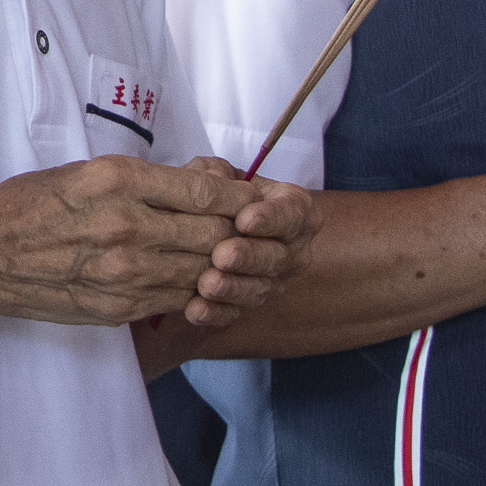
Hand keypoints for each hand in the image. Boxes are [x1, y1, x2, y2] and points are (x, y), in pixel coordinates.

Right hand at [0, 157, 262, 328]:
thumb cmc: (30, 205)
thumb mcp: (86, 171)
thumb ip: (147, 180)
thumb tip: (206, 182)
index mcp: (119, 181)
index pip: (208, 194)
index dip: (243, 201)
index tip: (257, 200)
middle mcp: (128, 226)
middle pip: (216, 235)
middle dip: (242, 234)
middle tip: (255, 233)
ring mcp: (125, 273)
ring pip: (203, 271)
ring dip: (222, 266)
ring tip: (231, 259)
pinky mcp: (120, 307)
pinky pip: (179, 299)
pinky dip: (196, 290)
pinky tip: (197, 281)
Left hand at [167, 158, 320, 328]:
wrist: (192, 221)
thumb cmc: (211, 189)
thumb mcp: (211, 170)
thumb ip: (214, 173)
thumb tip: (213, 182)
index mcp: (292, 208)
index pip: (294, 213)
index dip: (272, 218)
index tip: (245, 220)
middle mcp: (291, 248)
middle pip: (278, 256)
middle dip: (250, 257)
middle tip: (222, 255)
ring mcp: (271, 279)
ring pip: (259, 288)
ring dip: (233, 288)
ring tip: (207, 284)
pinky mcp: (246, 304)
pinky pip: (234, 314)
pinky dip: (214, 314)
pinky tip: (194, 310)